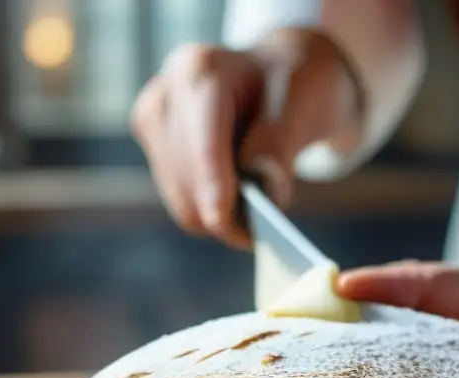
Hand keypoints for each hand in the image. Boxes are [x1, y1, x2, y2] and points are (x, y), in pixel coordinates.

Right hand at [130, 30, 362, 249]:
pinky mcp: (155, 150)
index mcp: (201, 71)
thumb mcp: (305, 105)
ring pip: (184, 203)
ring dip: (224, 215)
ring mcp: (153, 123)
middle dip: (227, 211)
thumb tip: (265, 184)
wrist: (278, 76)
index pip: (202, 143)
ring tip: (259, 202)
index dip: (212, 187)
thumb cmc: (296, 86)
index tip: (224, 223)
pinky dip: (214, 210)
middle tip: (269, 224)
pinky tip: (238, 192)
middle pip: (187, 182)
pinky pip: (184, 205)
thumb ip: (280, 142)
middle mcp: (165, 95)